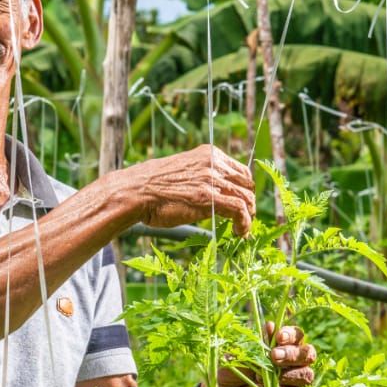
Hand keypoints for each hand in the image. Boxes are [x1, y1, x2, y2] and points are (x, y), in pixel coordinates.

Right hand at [125, 144, 255, 236]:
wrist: (137, 191)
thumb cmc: (154, 186)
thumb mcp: (184, 171)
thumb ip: (202, 176)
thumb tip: (216, 191)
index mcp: (208, 154)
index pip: (241, 171)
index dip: (245, 189)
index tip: (243, 203)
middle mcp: (214, 163)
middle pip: (247, 184)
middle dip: (249, 203)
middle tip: (244, 219)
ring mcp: (212, 179)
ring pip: (246, 197)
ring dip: (248, 216)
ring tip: (242, 229)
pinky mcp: (209, 198)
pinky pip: (239, 209)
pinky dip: (245, 223)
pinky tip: (240, 232)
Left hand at [204, 323, 316, 386]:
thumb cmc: (230, 369)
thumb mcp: (241, 353)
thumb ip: (258, 342)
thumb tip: (271, 326)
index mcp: (280, 345)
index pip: (297, 335)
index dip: (292, 335)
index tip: (279, 337)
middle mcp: (290, 362)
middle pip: (308, 353)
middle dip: (293, 353)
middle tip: (274, 356)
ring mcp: (290, 381)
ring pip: (306, 374)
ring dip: (289, 373)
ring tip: (265, 375)